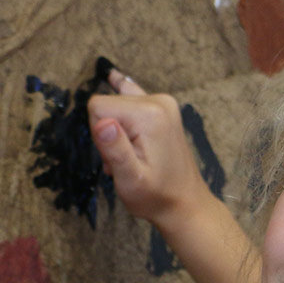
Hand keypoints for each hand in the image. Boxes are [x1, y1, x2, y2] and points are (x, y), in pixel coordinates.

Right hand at [86, 68, 211, 229]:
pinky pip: (133, 92)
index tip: (114, 157)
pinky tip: (113, 78)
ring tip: (133, 155)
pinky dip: (122, 93)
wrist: (185, 204)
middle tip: (125, 162)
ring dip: (117, 132)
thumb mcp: (130, 180)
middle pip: (107, 103)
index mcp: (149, 115)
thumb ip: (115, 150)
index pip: (98, 107)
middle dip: (107, 134)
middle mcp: (158, 101)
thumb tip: (102, 122)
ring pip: (116, 104)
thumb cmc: (156, 196)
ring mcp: (162, 102)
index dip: (98, 134)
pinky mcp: (162, 108)